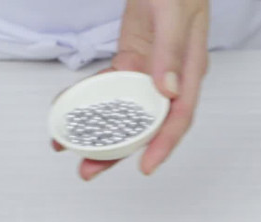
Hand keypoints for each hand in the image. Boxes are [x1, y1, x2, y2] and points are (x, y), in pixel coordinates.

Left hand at [54, 0, 209, 179]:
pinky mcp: (133, 58)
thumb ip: (172, 51)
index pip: (178, 117)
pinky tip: (72, 109)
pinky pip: (110, 84)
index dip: (163, 145)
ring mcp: (150, 69)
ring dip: (99, 130)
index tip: (146, 166)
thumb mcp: (175, 13)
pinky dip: (90, 98)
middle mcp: (170, 77)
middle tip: (90, 168)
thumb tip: (166, 89)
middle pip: (146, 123)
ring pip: (124, 110)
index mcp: (190, 71)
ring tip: (71, 146)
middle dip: (118, 150)